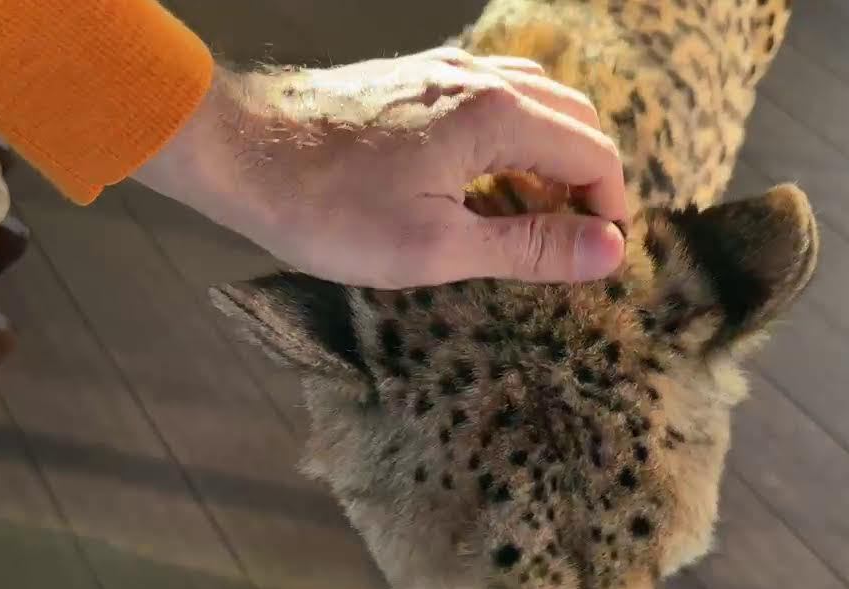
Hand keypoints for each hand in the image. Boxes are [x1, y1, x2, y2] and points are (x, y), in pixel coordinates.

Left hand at [133, 47, 626, 288]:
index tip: (599, 257)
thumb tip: (610, 253)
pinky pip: (497, 95)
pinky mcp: (418, 76)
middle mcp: (481, 79)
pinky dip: (517, 135)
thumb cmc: (329, 209)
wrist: (239, 152)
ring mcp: (448, 70)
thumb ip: (529, 246)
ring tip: (536, 214)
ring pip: (539, 101)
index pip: (593, 154)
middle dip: (590, 181)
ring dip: (554, 156)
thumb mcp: (436, 248)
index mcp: (497, 116)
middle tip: (574, 241)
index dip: (609, 209)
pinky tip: (488, 177)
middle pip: (575, 120)